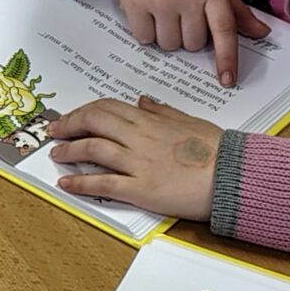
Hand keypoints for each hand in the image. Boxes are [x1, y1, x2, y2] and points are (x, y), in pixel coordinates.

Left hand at [46, 96, 222, 220]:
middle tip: (55, 130)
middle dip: (69, 124)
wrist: (234, 175)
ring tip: (56, 154)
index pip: (108, 107)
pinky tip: (66, 183)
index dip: (84, 111)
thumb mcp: (190, 121)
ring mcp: (139, 163)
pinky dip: (80, 183)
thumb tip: (143, 101)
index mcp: (152, 120)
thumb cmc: (219, 150)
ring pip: (93, 149)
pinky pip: (103, 183)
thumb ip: (163, 111)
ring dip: (69, 151)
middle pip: (94, 122)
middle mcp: (141, 137)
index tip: (72, 116)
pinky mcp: (142, 189)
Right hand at [104, 0, 269, 79]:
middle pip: (193, 44)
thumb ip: (235, 10)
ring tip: (161, 11)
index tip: (228, 80)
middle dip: (186, 36)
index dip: (227, 57)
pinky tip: (146, 12)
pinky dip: (145, 32)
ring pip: (169, 45)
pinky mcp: (135, 3)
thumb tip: (262, 32)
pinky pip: (145, 39)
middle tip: (179, 13)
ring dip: (165, 36)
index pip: (224, 29)